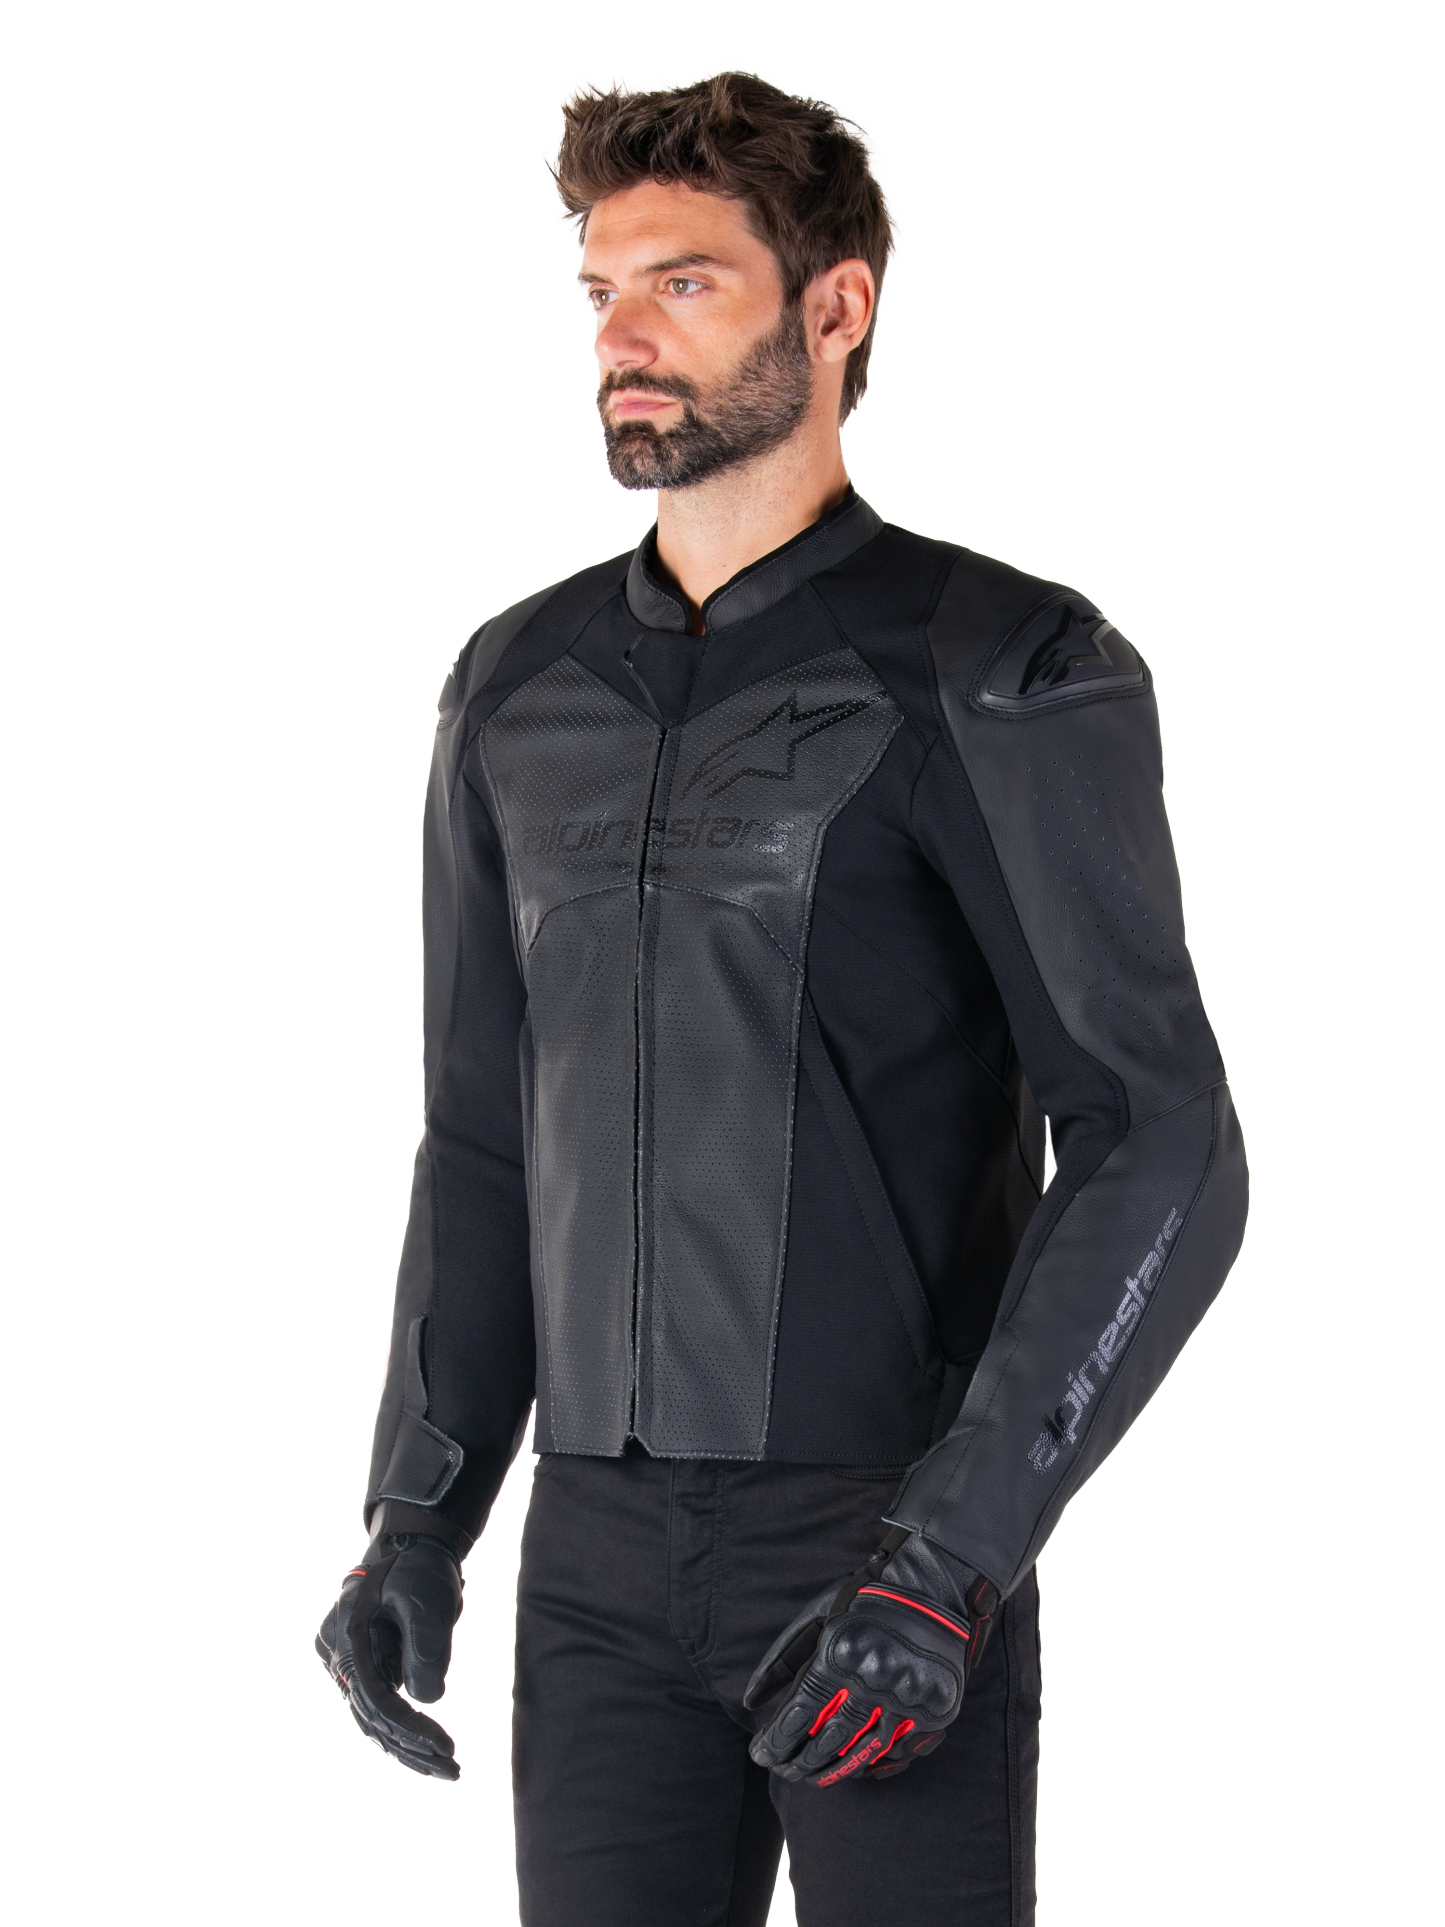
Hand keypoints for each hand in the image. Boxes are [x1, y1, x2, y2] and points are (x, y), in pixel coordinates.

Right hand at [316, 1531, 464, 1779]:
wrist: (411, 1547)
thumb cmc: (420, 1569)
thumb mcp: (429, 1602)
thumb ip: (426, 1649)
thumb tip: (427, 1701)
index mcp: (347, 1636)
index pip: (376, 1699)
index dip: (410, 1729)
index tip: (446, 1749)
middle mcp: (337, 1653)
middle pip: (371, 1716)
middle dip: (411, 1746)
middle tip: (452, 1769)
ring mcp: (345, 1662)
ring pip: (373, 1717)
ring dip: (407, 1744)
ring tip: (446, 1767)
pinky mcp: (360, 1667)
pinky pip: (378, 1705)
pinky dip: (402, 1727)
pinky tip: (428, 1748)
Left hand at [744, 1532, 997, 1786]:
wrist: (931, 1586)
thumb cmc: (863, 1599)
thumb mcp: (817, 1618)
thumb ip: (782, 1660)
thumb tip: (750, 1702)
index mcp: (841, 1654)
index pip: (800, 1714)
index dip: (776, 1741)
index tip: (760, 1755)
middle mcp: (874, 1679)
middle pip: (829, 1741)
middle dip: (800, 1763)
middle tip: (784, 1771)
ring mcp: (908, 1696)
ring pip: (863, 1753)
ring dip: (833, 1771)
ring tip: (812, 1777)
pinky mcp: (935, 1708)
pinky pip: (898, 1752)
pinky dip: (873, 1765)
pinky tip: (853, 1768)